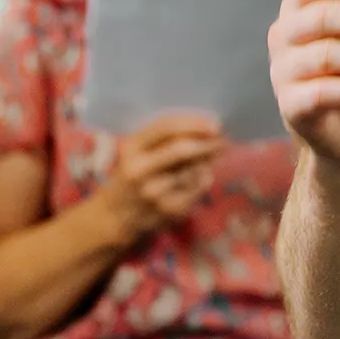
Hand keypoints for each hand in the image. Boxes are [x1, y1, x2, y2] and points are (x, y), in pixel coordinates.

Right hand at [92, 113, 225, 239]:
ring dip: (210, 159)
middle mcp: (140, 169)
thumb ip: (166, 138)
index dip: (194, 123)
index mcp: (132, 148)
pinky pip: (198, 188)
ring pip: (194, 169)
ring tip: (215, 154)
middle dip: (208, 142)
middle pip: (181, 149)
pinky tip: (203, 175)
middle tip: (224, 139)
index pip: (166, 127)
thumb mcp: (138, 151)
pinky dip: (205, 178)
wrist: (114, 215)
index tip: (216, 123)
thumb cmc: (133, 174)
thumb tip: (209, 126)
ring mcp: (154, 192)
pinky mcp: (168, 209)